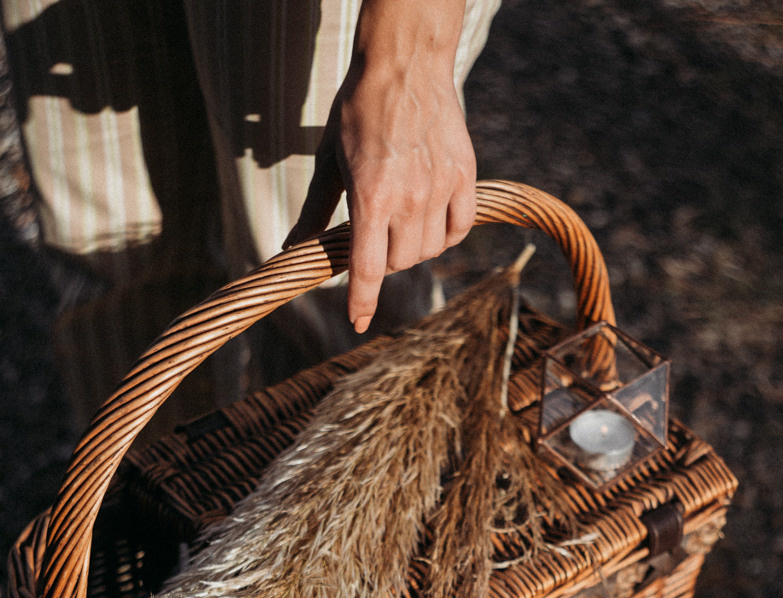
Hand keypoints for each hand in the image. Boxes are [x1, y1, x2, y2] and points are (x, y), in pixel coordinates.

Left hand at [282, 0, 474, 334]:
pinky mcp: (465, 177)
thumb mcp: (329, 162)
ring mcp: (440, 188)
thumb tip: (292, 250)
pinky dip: (444, 234)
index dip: (362, 301)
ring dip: (412, 247)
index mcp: (370, 197)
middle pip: (399, 263)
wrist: (404, 64)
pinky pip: (458, 229)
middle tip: (376, 234)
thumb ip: (315, 212)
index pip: (367, 269)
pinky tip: (431, 217)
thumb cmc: (358, 111)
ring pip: (428, 250)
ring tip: (401, 221)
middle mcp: (409, 199)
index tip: (358, 323)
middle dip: (383, 259)